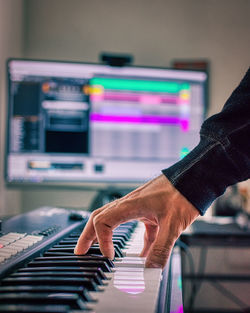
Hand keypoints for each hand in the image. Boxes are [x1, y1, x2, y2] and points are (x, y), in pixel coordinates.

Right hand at [74, 174, 198, 267]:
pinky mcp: (147, 210)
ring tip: (100, 251)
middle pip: (99, 218)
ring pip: (113, 219)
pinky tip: (140, 254)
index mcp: (130, 205)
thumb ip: (161, 248)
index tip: (109, 257)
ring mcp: (137, 206)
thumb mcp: (172, 225)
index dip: (101, 241)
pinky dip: (132, 241)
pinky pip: (133, 225)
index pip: (102, 222)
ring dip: (104, 235)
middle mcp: (129, 204)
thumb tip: (151, 269)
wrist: (194, 179)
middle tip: (80, 251)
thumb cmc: (182, 194)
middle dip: (87, 235)